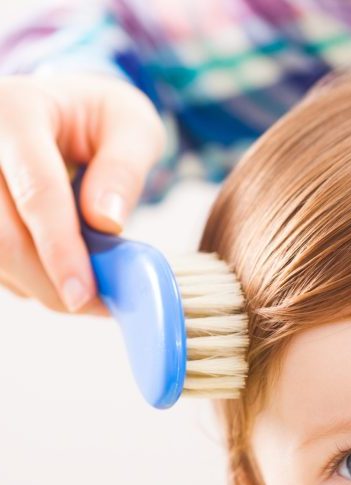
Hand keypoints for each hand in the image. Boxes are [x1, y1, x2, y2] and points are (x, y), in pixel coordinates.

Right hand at [0, 72, 164, 314]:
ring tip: (86, 292)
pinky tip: (55, 275)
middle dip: (49, 281)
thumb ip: (125, 170)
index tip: (84, 294)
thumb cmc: (101, 119)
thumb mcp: (133, 127)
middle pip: (1, 233)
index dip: (60, 249)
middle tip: (97, 306)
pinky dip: (23, 278)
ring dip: (37, 285)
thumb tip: (108, 222)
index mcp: (17, 111)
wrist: (62, 108)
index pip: (37, 192)